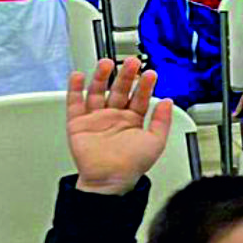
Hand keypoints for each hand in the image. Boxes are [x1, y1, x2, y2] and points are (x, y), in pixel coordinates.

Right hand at [68, 58, 171, 194]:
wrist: (109, 180)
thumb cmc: (132, 165)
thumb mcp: (155, 142)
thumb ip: (162, 121)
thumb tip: (168, 102)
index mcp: (132, 121)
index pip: (139, 97)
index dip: (145, 85)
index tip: (151, 74)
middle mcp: (114, 117)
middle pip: (119, 90)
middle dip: (125, 75)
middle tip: (132, 62)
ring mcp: (96, 119)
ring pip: (97, 92)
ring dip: (101, 77)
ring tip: (107, 64)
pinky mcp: (78, 124)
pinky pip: (75, 103)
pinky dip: (75, 89)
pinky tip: (79, 76)